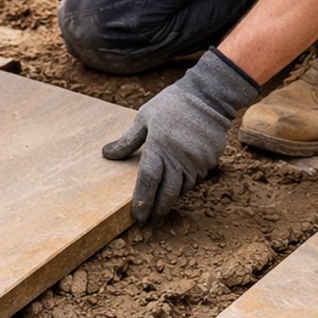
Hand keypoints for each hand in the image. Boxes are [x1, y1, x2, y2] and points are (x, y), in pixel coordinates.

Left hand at [103, 50, 258, 224]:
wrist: (210, 95)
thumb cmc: (173, 104)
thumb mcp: (145, 117)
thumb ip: (128, 140)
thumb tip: (107, 154)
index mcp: (159, 147)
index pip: (148, 181)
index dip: (142, 201)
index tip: (138, 217)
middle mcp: (178, 158)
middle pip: (167, 193)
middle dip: (158, 211)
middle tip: (151, 223)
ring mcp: (196, 161)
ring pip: (183, 189)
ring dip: (172, 199)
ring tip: (163, 206)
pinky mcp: (210, 160)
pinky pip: (196, 179)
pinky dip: (186, 184)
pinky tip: (179, 185)